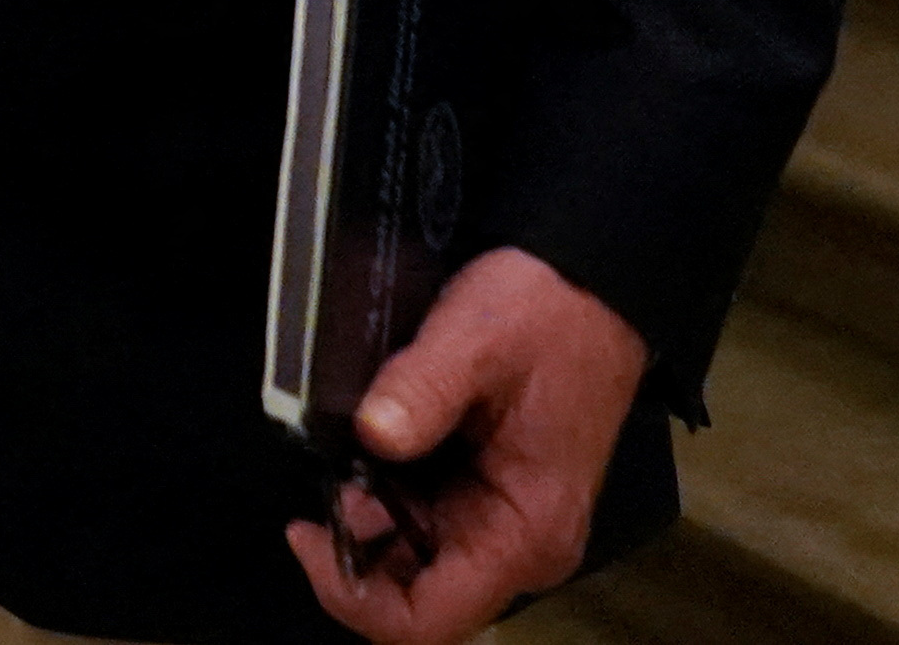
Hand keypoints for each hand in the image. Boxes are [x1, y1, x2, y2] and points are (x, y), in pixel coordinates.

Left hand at [286, 247, 650, 642]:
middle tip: (320, 484)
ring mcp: (506, 523)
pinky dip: (384, 500)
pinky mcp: (491, 496)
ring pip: (414, 564)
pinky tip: (365, 452)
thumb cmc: (546, 316)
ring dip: (365, 525)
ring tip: (342, 460)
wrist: (594, 286)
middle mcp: (520, 546)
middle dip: (354, 555)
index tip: (305, 530)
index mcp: (524, 534)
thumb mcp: (475, 339)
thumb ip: (422, 390)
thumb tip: (372, 434)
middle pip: (416, 599)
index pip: (430, 621)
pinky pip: (425, 525)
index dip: (353, 595)